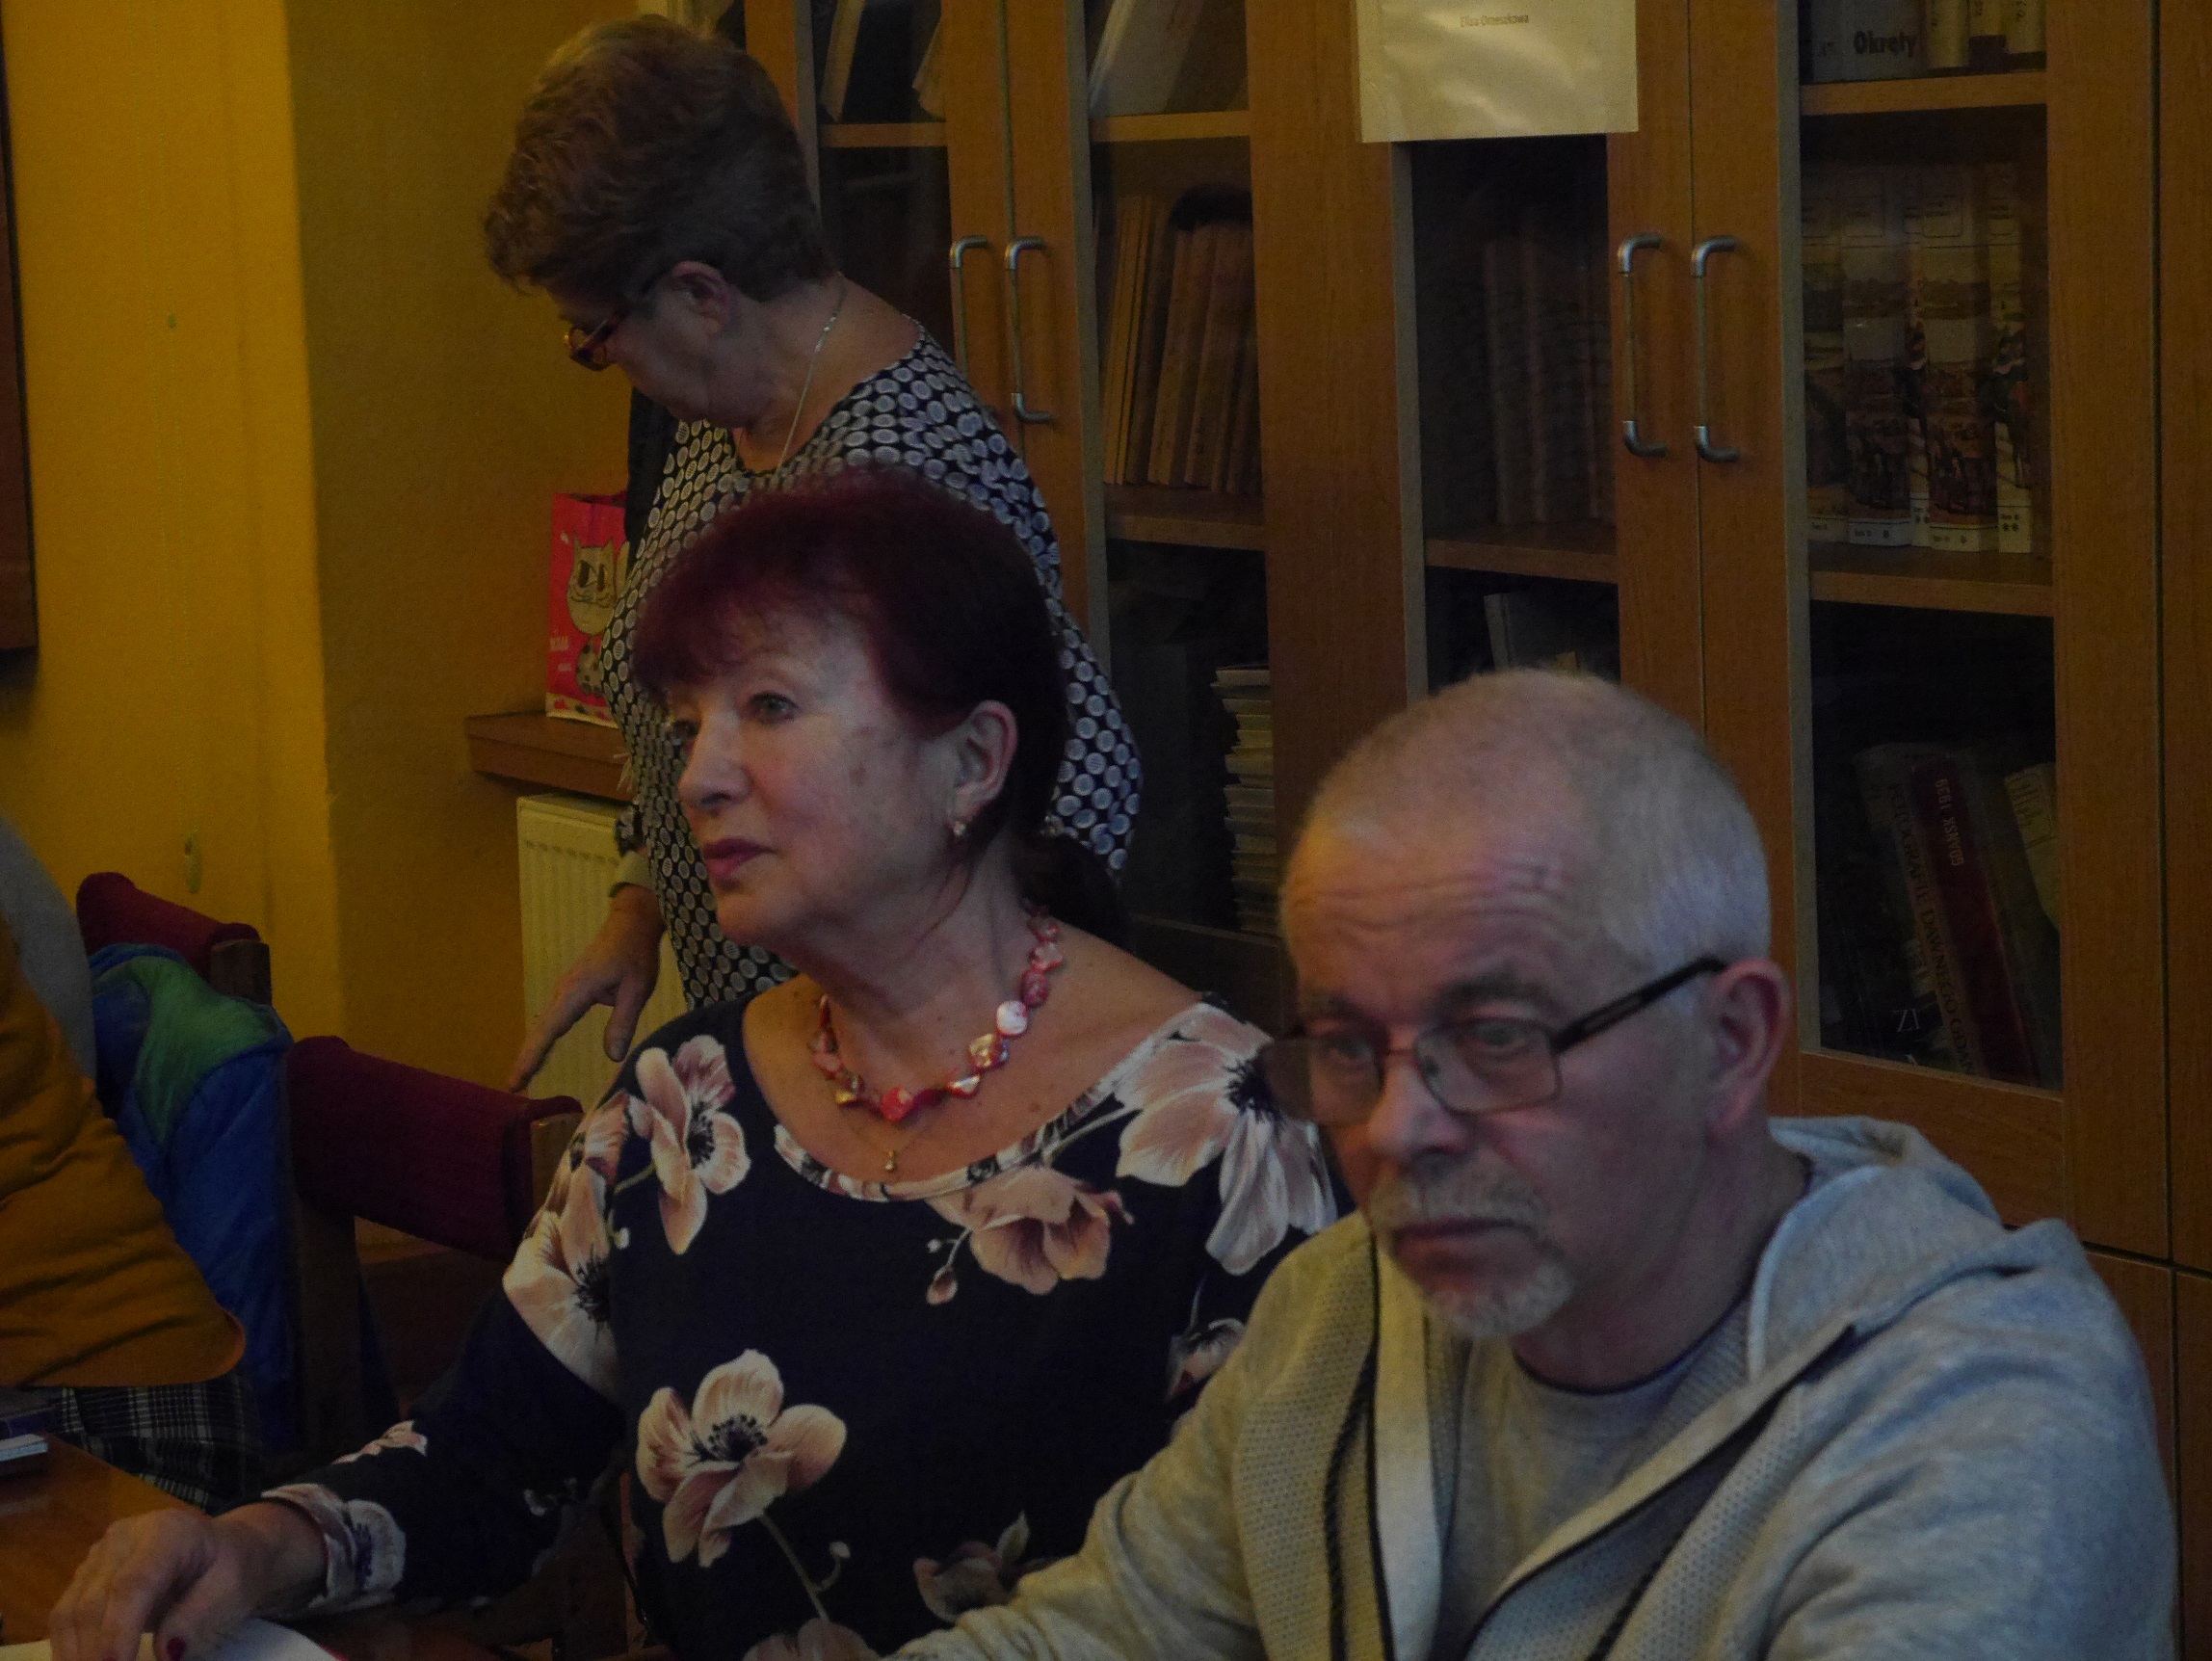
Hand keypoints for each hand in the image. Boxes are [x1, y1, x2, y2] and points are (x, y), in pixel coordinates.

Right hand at [48, 1504, 324, 1660]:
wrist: (228, 1550)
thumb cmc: (234, 1568)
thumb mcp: (233, 1589)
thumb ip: (200, 1617)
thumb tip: (166, 1653)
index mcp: (167, 1532)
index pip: (132, 1585)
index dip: (118, 1633)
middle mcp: (123, 1538)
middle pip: (93, 1601)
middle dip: (94, 1653)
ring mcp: (99, 1556)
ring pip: (70, 1612)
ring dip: (75, 1654)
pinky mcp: (87, 1576)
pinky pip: (66, 1617)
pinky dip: (70, 1648)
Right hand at [507, 884, 664, 1090]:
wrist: (631, 923)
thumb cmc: (636, 954)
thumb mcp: (638, 989)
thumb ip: (623, 1022)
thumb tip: (612, 1057)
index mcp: (576, 991)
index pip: (549, 1030)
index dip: (532, 1057)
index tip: (516, 1079)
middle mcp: (564, 991)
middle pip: (540, 1030)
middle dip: (525, 1059)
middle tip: (511, 1087)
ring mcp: (565, 990)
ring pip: (544, 1025)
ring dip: (532, 1050)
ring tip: (520, 1079)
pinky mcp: (571, 991)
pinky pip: (553, 1019)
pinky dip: (543, 1039)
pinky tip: (539, 1054)